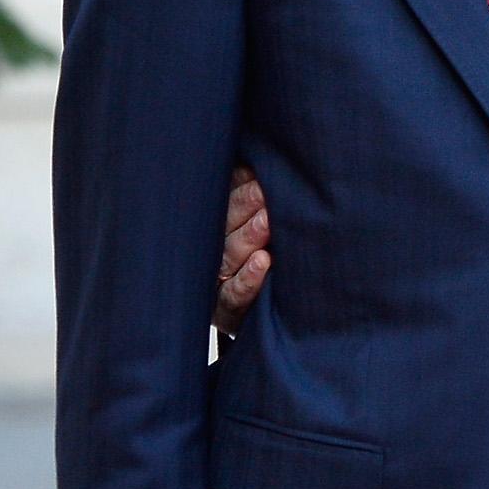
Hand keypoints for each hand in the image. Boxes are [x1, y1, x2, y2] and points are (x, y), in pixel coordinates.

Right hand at [212, 167, 269, 337]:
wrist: (274, 320)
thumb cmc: (267, 262)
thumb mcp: (253, 227)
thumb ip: (248, 197)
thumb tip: (252, 167)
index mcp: (219, 228)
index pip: (225, 204)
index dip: (240, 189)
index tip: (257, 174)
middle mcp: (214, 255)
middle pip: (226, 226)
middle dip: (245, 207)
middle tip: (264, 192)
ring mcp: (218, 284)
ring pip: (229, 255)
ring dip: (249, 238)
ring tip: (268, 222)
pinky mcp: (227, 313)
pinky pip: (234, 295)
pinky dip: (247, 279)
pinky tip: (263, 262)